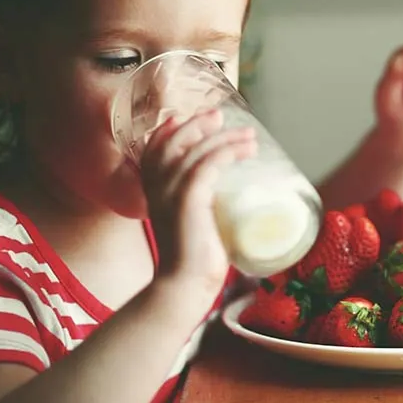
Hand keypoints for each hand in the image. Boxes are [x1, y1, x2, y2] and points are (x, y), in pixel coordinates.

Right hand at [139, 109, 255, 297]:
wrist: (184, 285)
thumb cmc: (193, 259)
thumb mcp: (192, 223)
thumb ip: (199, 206)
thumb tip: (228, 197)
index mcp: (153, 191)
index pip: (155, 148)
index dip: (172, 129)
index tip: (196, 118)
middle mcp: (156, 187)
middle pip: (172, 140)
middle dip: (198, 124)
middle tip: (222, 117)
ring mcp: (170, 192)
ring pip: (196, 149)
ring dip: (225, 138)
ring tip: (249, 136)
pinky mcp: (188, 200)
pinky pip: (208, 164)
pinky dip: (228, 152)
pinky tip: (245, 150)